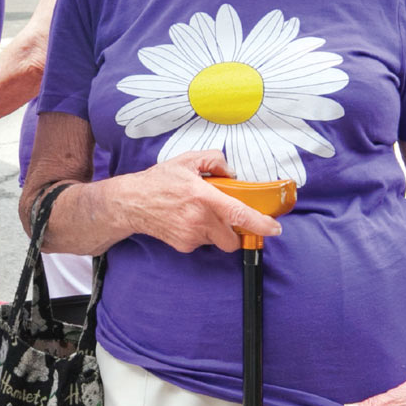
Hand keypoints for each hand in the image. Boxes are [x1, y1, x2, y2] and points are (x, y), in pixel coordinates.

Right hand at [124, 151, 281, 252]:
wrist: (131, 203)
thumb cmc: (158, 181)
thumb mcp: (187, 161)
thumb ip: (214, 160)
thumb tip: (232, 171)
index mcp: (203, 197)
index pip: (239, 214)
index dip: (261, 224)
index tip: (274, 227)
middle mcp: (199, 220)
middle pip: (233, 239)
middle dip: (237, 232)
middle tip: (229, 218)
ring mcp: (191, 236)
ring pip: (218, 241)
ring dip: (216, 230)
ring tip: (199, 213)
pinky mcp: (184, 246)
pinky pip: (203, 243)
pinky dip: (201, 234)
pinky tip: (186, 220)